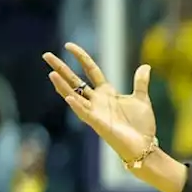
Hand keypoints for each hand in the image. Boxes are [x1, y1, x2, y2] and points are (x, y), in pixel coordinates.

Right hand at [43, 43, 155, 167]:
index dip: (81, 57)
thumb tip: (145, 66)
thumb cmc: (141, 126)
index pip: (90, 70)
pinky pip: (84, 113)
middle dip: (61, 68)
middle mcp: (97, 101)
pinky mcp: (98, 124)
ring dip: (62, 86)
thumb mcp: (141, 99)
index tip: (68, 45)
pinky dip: (77, 105)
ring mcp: (95, 112)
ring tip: (51, 73)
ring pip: (74, 96)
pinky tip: (68, 97)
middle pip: (75, 81)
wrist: (144, 146)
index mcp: (107, 93)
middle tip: (46, 55)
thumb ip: (140, 83)